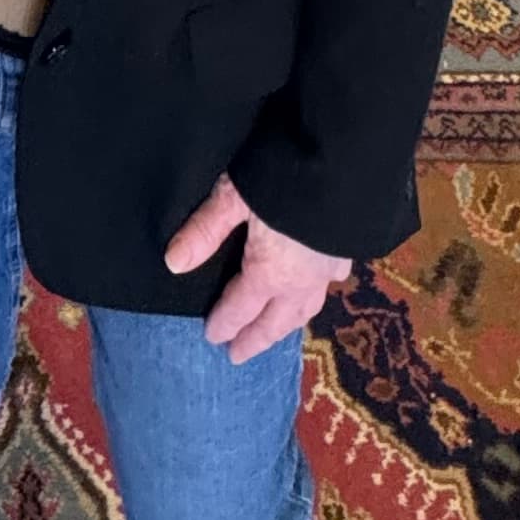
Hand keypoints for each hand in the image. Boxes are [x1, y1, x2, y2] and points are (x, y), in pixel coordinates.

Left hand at [163, 175, 351, 363]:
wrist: (343, 164)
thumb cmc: (282, 177)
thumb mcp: (233, 196)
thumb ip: (205, 230)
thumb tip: (173, 264)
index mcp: (269, 273)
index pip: (241, 308)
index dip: (224, 324)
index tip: (213, 338)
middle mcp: (300, 282)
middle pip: (274, 321)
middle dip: (255, 339)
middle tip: (239, 355)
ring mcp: (327, 270)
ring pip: (304, 310)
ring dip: (285, 326)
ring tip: (275, 332)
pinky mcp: (346, 253)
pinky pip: (327, 287)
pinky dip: (315, 296)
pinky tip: (315, 290)